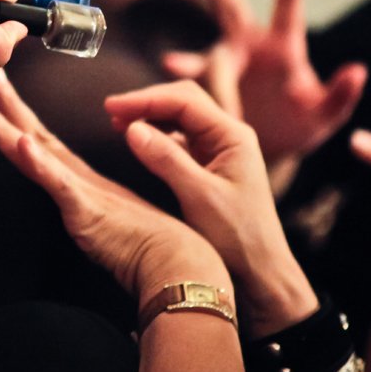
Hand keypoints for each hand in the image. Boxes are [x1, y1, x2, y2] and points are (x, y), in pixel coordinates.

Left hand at [0, 69, 228, 300]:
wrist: (178, 267)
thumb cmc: (154, 247)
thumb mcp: (114, 222)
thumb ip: (94, 210)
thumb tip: (81, 207)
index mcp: (84, 183)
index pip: (43, 144)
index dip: (20, 118)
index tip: (0, 95)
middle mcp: (80, 182)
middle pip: (35, 139)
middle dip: (9, 106)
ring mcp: (83, 194)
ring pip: (38, 155)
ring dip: (11, 128)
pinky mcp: (88, 211)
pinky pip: (59, 184)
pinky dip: (40, 163)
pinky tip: (25, 144)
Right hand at [104, 81, 318, 333]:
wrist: (260, 272)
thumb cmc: (238, 237)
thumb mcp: (199, 196)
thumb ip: (166, 159)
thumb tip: (131, 127)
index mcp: (233, 136)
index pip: (184, 100)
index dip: (145, 99)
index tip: (111, 106)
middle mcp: (229, 136)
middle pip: (182, 102)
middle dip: (146, 102)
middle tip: (110, 110)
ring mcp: (220, 150)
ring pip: (180, 119)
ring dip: (150, 116)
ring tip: (117, 123)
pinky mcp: (211, 166)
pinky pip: (181, 139)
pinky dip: (157, 135)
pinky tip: (137, 141)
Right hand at [162, 0, 366, 165]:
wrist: (269, 148)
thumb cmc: (301, 126)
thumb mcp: (325, 116)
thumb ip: (341, 96)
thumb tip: (358, 71)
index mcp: (284, 47)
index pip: (288, 2)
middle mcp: (252, 47)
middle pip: (233, 10)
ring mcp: (228, 64)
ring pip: (210, 54)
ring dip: (194, 60)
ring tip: (175, 64)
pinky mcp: (210, 83)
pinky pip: (193, 76)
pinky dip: (182, 72)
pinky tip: (169, 68)